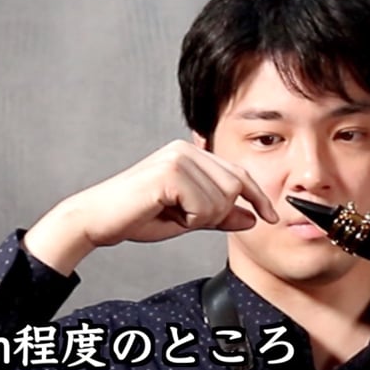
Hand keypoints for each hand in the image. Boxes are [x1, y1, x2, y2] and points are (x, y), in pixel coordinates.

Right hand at [23, 140, 277, 273]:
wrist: (98, 220)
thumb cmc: (137, 216)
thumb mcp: (187, 217)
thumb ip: (219, 215)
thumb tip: (251, 217)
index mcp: (191, 153)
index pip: (239, 173)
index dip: (258, 196)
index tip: (271, 217)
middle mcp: (187, 149)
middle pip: (234, 187)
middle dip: (217, 213)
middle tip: (184, 218)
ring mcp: (178, 157)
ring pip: (221, 199)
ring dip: (200, 218)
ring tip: (170, 214)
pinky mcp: (170, 172)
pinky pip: (203, 206)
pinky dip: (189, 219)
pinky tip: (166, 213)